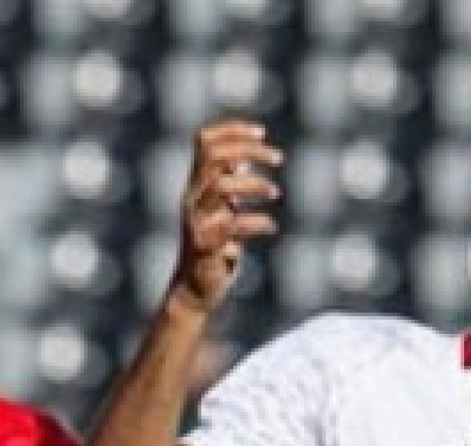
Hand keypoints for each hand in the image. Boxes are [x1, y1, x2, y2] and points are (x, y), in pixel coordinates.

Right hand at [170, 122, 283, 315]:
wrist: (195, 290)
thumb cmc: (213, 248)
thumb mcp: (222, 211)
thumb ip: (229, 184)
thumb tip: (243, 158)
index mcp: (196, 186)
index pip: (205, 142)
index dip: (233, 130)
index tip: (262, 133)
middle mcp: (192, 198)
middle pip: (213, 156)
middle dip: (248, 149)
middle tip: (278, 158)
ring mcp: (196, 221)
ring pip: (221, 188)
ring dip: (254, 185)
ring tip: (276, 192)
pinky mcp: (204, 246)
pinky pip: (232, 226)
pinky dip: (257, 222)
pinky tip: (271, 225)